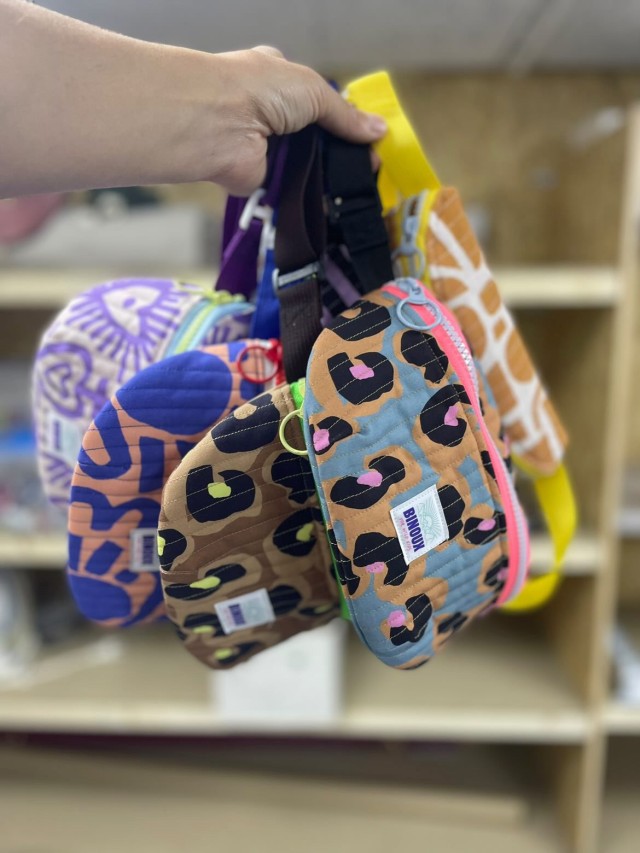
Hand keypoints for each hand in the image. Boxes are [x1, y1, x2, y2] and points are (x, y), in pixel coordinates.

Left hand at [206, 46, 386, 194]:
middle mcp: (269, 114)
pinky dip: (309, 197)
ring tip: (360, 186)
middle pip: (313, 137)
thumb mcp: (312, 90)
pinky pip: (291, 190)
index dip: (343, 121)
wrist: (218, 123)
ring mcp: (265, 148)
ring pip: (304, 165)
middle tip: (370, 168)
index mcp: (279, 81)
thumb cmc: (258, 90)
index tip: (369, 139)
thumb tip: (377, 130)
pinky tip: (333, 202)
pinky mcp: (260, 179)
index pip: (317, 102)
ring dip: (327, 175)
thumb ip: (344, 114)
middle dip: (339, 151)